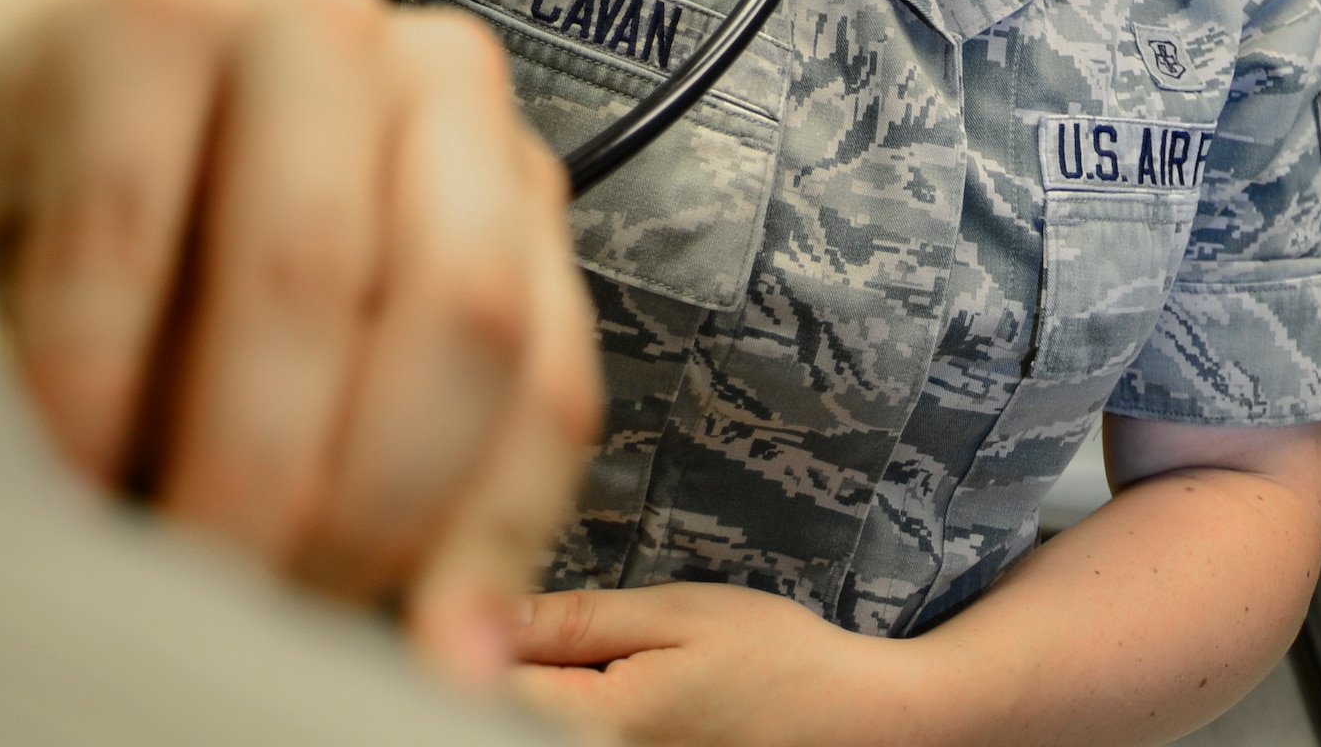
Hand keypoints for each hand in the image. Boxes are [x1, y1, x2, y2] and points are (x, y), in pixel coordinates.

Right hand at [0, 0, 600, 684]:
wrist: (19, 135)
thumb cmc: (183, 273)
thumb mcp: (324, 377)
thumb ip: (406, 474)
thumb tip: (461, 659)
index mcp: (505, 172)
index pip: (545, 379)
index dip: (484, 538)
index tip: (422, 663)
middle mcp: (433, 73)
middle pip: (462, 312)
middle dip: (362, 500)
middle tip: (267, 600)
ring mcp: (296, 28)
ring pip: (309, 271)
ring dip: (238, 457)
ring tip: (178, 554)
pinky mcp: (145, 21)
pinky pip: (128, 232)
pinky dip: (93, 383)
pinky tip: (75, 461)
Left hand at [505, 581, 895, 746]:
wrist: (851, 722)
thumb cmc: (771, 657)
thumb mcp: (675, 614)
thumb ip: (576, 621)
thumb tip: (487, 612)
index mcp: (602, 726)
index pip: (488, 688)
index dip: (469, 632)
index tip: (476, 588)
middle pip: (506, 714)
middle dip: (502, 657)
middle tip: (524, 605)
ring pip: (536, 725)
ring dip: (536, 683)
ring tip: (570, 642)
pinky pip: (570, 733)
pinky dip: (565, 703)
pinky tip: (594, 675)